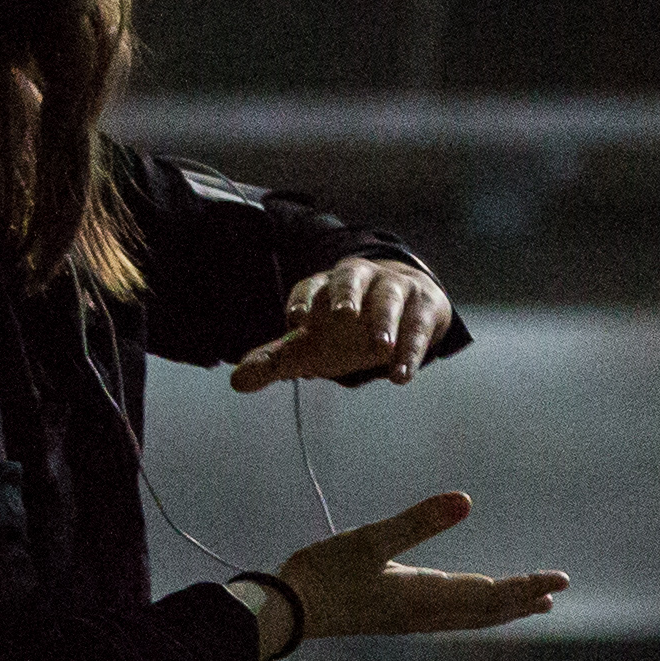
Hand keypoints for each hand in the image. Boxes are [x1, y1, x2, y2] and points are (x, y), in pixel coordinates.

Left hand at [226, 254, 450, 391]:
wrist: (404, 308)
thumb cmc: (348, 329)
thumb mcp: (313, 344)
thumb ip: (278, 361)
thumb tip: (236, 382)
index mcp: (326, 286)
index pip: (311, 286)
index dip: (303, 300)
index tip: (296, 321)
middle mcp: (360, 280)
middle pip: (350, 278)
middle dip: (346, 295)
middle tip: (343, 315)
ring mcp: (394, 289)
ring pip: (388, 297)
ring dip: (384, 321)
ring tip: (381, 349)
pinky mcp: (423, 305)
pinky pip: (417, 324)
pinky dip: (411, 349)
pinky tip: (401, 376)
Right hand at [271, 491, 566, 645]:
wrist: (287, 612)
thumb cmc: (324, 574)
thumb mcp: (372, 539)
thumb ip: (420, 520)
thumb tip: (467, 500)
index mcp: (426, 596)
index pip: (491, 593)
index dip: (527, 585)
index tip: (560, 581)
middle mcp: (425, 613)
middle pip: (487, 610)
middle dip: (522, 599)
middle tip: (555, 591)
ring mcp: (410, 619)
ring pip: (470, 617)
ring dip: (502, 608)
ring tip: (528, 603)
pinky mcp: (396, 617)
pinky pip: (451, 617)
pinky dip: (475, 610)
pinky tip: (470, 603)